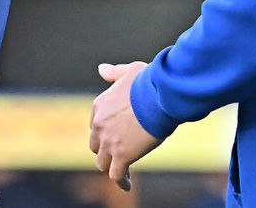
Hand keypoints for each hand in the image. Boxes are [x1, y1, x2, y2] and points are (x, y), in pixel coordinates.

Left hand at [89, 61, 160, 190]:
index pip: (96, 125)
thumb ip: (113, 73)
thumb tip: (101, 69)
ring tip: (123, 170)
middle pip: (96, 145)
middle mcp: (100, 125)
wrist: (160, 95)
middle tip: (120, 151)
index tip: (117, 134)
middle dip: (105, 148)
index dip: (105, 131)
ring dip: (111, 165)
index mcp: (100, 106)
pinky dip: (121, 182)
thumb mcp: (128, 71)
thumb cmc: (148, 81)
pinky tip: (127, 186)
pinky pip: (116, 175)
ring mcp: (109, 142)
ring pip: (102, 162)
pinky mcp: (122, 156)